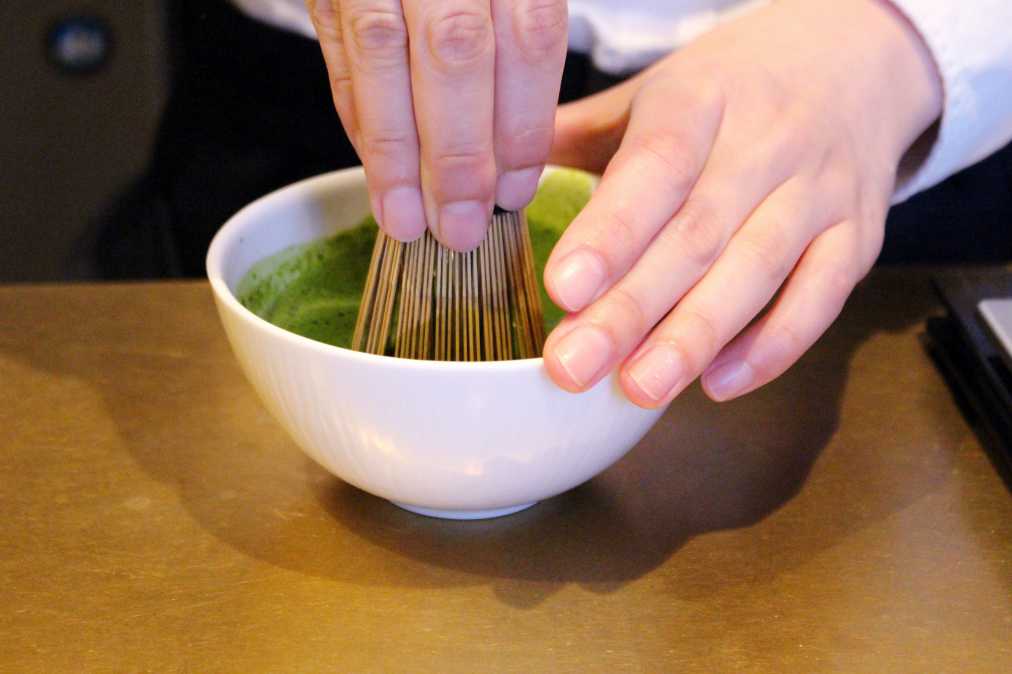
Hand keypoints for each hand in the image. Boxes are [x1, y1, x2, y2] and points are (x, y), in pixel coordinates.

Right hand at [307, 0, 566, 249]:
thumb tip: (516, 159)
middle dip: (458, 155)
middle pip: (456, 53)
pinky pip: (339, 54)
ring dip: (396, 154)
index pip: (528, 35)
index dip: (524, 124)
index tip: (517, 191)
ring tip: (409, 224)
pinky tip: (378, 175)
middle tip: (463, 230)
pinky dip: (359, 121)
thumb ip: (521, 42)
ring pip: (384, 56)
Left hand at [542, 0, 941, 406]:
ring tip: (638, 389)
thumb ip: (582, 134)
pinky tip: (716, 384)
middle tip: (573, 367)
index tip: (563, 289)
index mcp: (702, 98)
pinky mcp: (858, 236)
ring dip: (694, 338)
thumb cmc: (735, 84)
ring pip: (757, 270)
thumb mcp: (658, 87)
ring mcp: (820, 191)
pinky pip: (821, 298)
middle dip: (632, 309)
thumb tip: (494, 175)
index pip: (656, 167)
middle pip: (698, 233)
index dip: (612, 232)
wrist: (858, 56)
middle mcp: (768, 142)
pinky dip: (772, 348)